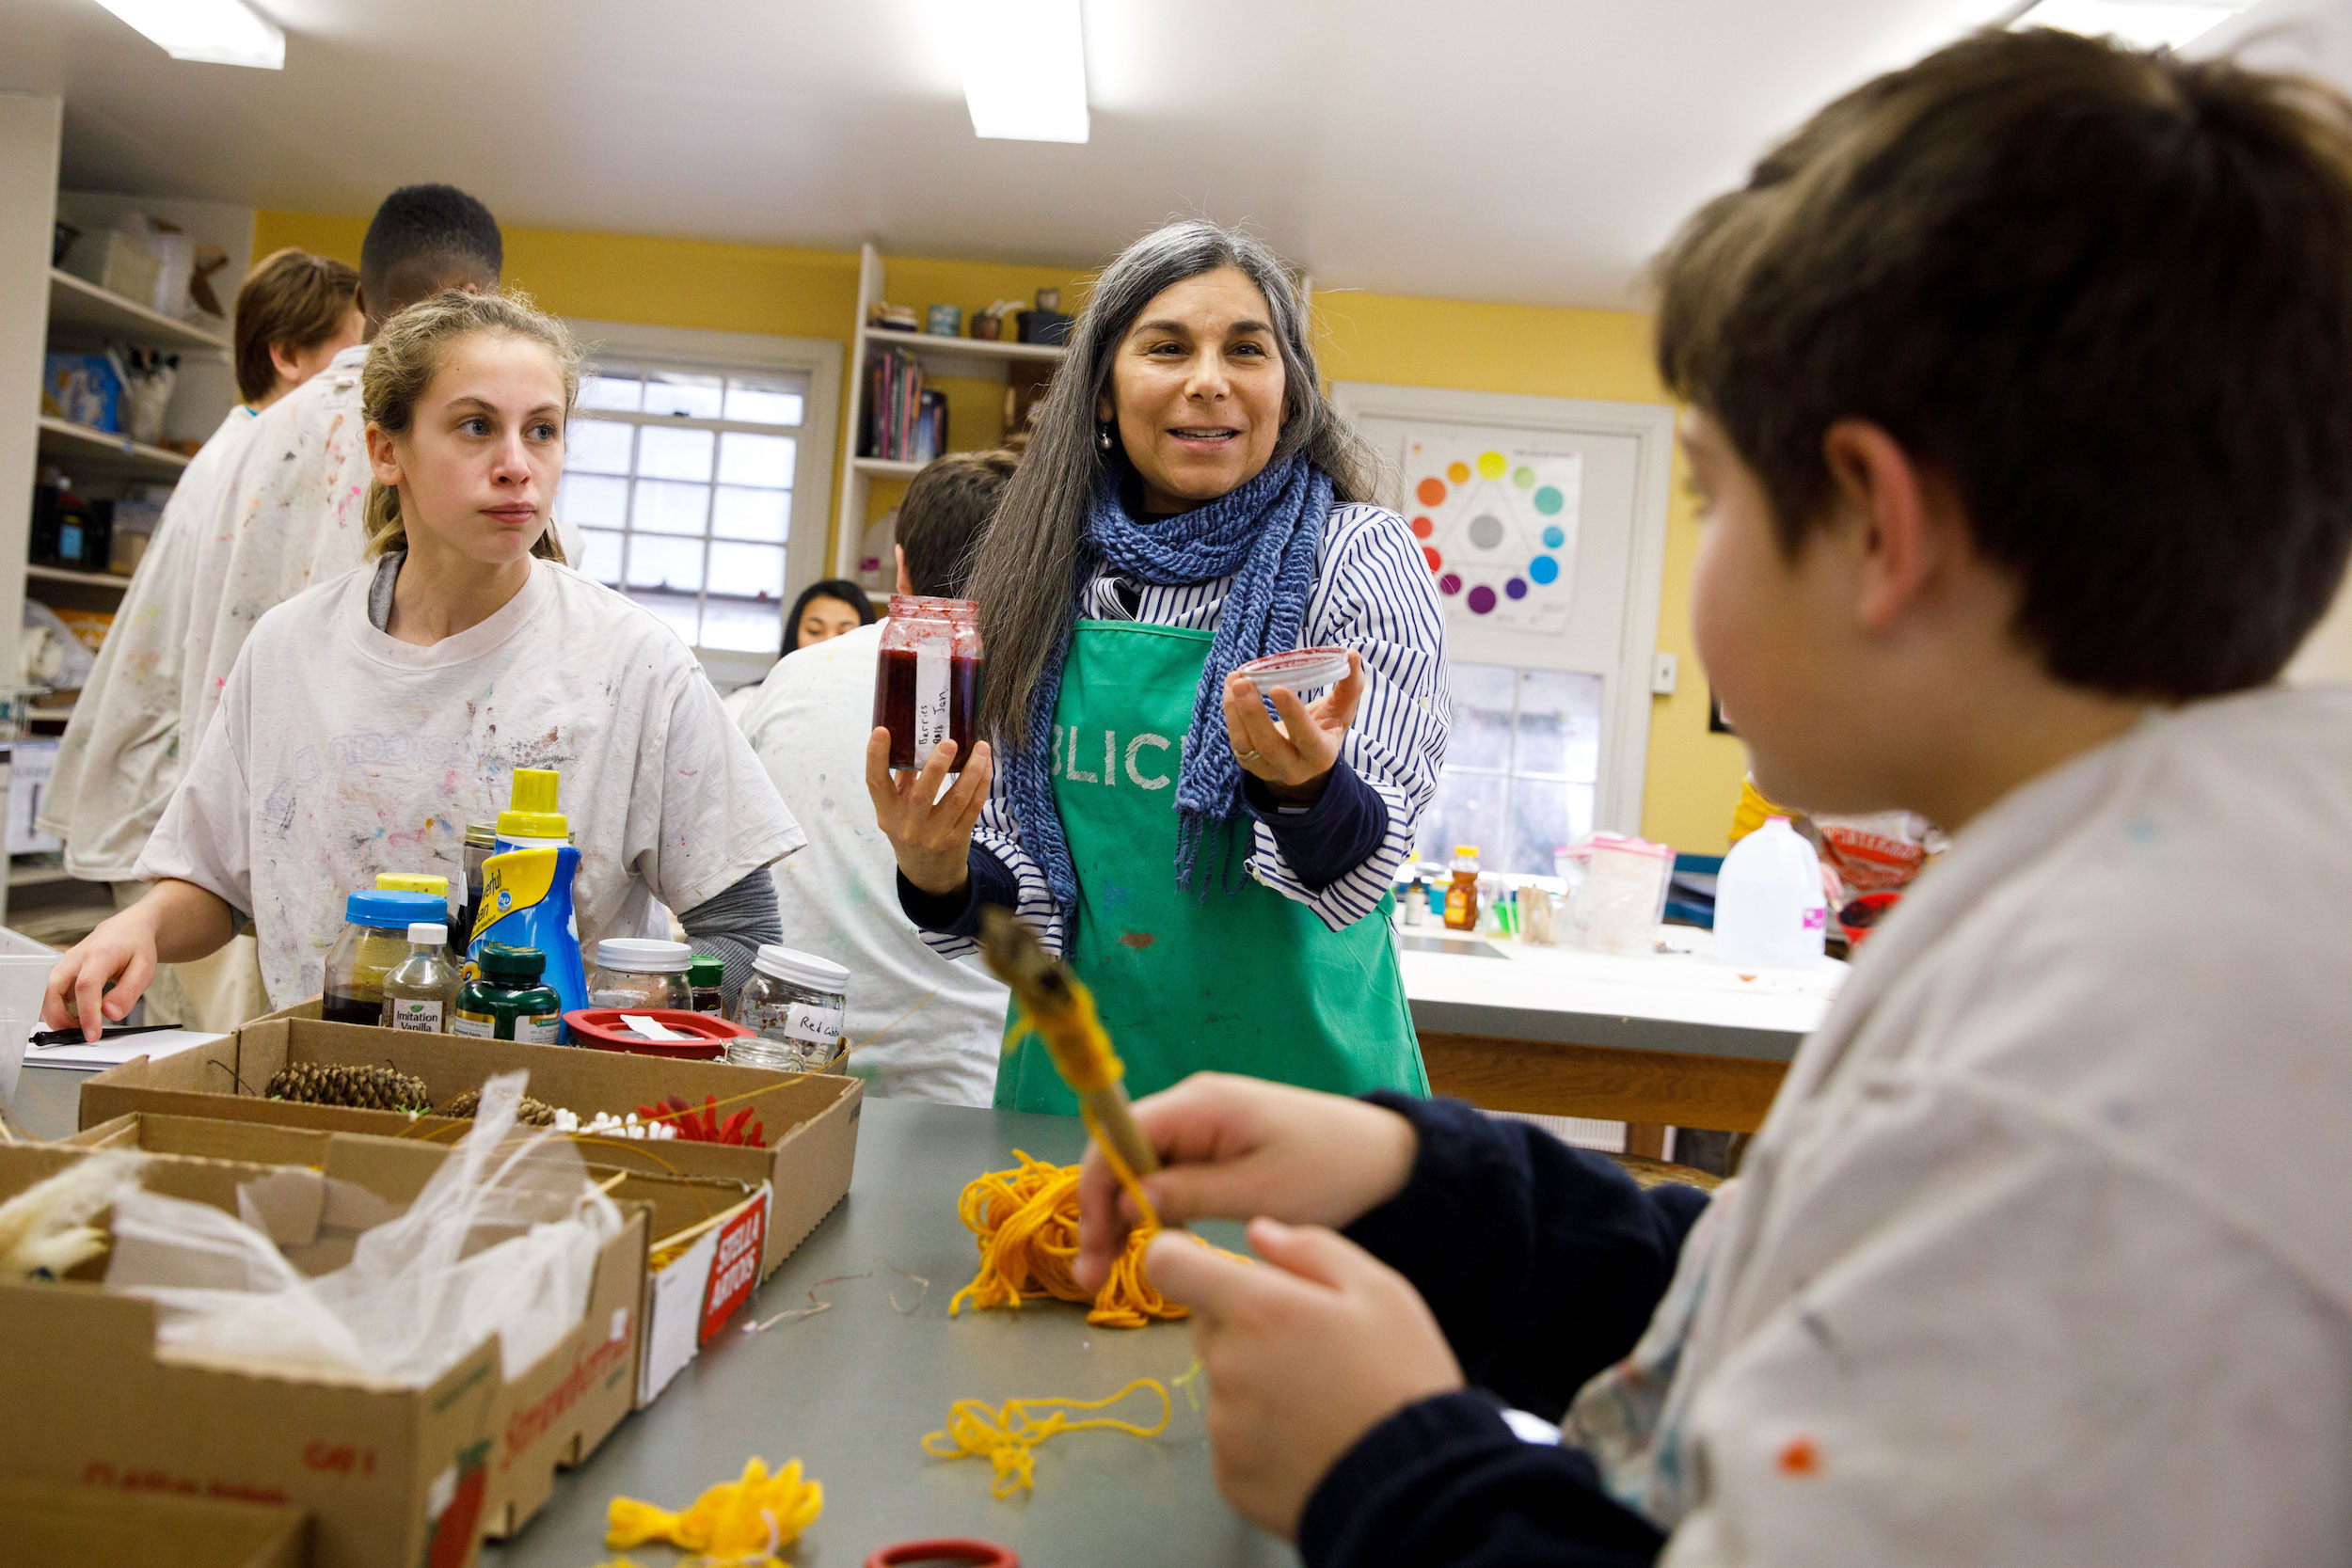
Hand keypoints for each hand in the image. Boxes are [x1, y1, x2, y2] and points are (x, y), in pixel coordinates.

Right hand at [44, 904, 162, 1040]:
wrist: (126, 929)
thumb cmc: (136, 948)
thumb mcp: (145, 969)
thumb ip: (128, 992)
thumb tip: (111, 1014)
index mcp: (99, 955)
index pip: (86, 986)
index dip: (86, 1013)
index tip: (92, 1034)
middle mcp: (75, 958)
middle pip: (51, 988)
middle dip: (58, 1017)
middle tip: (80, 1033)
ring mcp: (65, 964)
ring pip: (45, 992)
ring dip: (56, 1014)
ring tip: (81, 1026)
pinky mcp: (61, 971)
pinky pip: (50, 992)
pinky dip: (57, 1008)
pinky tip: (76, 1017)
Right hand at [864, 728, 992, 896]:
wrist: (927, 872)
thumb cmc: (910, 828)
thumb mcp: (896, 809)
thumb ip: (901, 780)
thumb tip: (910, 741)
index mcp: (887, 813)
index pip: (876, 784)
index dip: (875, 757)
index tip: (881, 731)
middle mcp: (908, 826)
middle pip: (922, 795)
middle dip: (937, 766)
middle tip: (950, 741)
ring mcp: (933, 835)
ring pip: (956, 800)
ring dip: (971, 771)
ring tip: (981, 748)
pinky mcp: (956, 839)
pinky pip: (972, 808)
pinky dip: (981, 785)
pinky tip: (986, 767)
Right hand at [1075, 1073, 1415, 1294]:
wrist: (1386, 1158)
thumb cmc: (1329, 1171)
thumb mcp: (1259, 1192)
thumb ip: (1189, 1194)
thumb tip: (1127, 1204)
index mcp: (1200, 1105)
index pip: (1117, 1136)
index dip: (1093, 1188)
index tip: (1093, 1245)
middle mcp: (1192, 1103)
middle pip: (1120, 1153)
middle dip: (1100, 1212)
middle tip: (1093, 1278)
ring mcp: (1203, 1122)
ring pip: (1138, 1166)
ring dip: (1119, 1215)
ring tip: (1110, 1273)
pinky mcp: (1216, 1143)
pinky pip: (1165, 1171)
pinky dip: (1148, 1207)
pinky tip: (1148, 1245)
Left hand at [1149, 1218, 1463, 1538]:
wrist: (1419, 1490)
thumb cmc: (1403, 1378)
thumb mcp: (1380, 1292)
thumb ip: (1311, 1249)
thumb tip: (1256, 1234)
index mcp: (1258, 1310)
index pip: (1168, 1264)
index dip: (1185, 1260)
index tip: (1216, 1272)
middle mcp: (1227, 1366)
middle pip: (1207, 1326)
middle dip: (1245, 1325)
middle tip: (1309, 1347)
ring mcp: (1223, 1428)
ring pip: (1223, 1383)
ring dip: (1256, 1383)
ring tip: (1320, 1403)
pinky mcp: (1228, 1477)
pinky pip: (1232, 1439)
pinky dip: (1261, 1436)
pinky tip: (1310, 1442)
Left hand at [1221, 650, 1364, 803]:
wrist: (1305, 759)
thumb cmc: (1325, 727)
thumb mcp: (1341, 711)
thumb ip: (1350, 686)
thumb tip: (1352, 655)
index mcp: (1321, 754)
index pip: (1306, 737)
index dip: (1292, 715)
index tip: (1278, 687)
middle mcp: (1294, 768)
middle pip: (1269, 744)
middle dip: (1253, 713)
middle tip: (1242, 681)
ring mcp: (1268, 769)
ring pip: (1245, 745)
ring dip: (1235, 711)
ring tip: (1233, 679)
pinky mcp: (1249, 765)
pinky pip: (1236, 741)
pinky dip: (1230, 713)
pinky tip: (1230, 688)